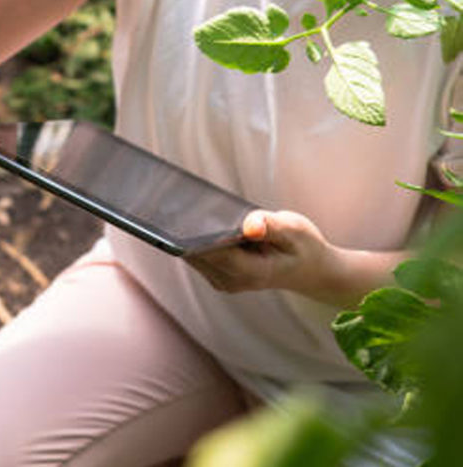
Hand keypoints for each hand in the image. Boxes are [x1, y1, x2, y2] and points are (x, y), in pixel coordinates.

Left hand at [186, 210, 346, 300]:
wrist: (309, 269)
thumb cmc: (303, 247)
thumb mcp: (295, 231)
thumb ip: (271, 226)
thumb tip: (251, 225)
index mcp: (250, 272)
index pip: (210, 251)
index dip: (193, 232)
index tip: (179, 210)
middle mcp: (230, 280)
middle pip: (194, 252)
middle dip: (185, 229)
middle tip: (174, 201)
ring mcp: (221, 280)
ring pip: (190, 253)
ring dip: (186, 233)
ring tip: (177, 206)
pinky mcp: (216, 273)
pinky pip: (196, 254)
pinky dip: (194, 237)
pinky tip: (191, 217)